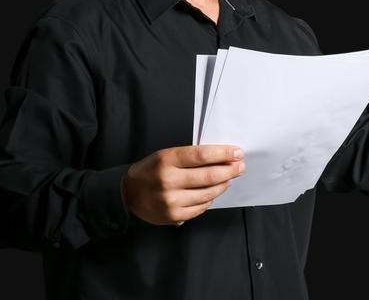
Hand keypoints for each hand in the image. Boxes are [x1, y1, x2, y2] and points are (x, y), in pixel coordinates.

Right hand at [122, 144, 244, 225]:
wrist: (127, 194)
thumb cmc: (151, 170)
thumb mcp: (165, 156)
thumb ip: (190, 157)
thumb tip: (221, 159)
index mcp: (166, 159)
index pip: (202, 155)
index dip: (224, 154)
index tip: (238, 153)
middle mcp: (168, 180)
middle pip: (209, 176)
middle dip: (230, 170)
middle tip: (240, 167)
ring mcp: (171, 200)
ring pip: (208, 193)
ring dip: (223, 185)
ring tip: (229, 179)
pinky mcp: (173, 216)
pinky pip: (200, 208)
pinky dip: (210, 199)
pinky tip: (214, 192)